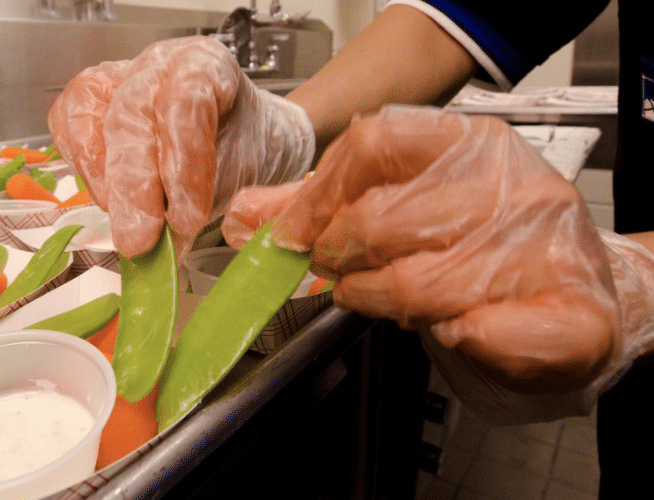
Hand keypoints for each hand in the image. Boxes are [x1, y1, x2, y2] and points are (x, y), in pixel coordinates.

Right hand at [48, 35, 314, 257]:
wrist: (237, 137)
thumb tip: (167, 248)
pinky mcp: (88, 99)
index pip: (185, 103)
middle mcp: (156, 64)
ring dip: (103, 181)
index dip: (182, 163)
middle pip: (130, 116)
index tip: (186, 220)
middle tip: (140, 241)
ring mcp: (117, 77)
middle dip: (134, 187)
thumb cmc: (241, 150)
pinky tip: (104, 200)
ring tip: (126, 229)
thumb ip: (206, 204)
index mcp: (205, 64)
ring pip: (90, 115)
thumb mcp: (240, 177)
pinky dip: (79, 165)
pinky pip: (67, 122)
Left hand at [224, 106, 619, 395]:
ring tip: (384, 299)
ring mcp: (547, 244)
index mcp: (467, 142)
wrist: (579, 290)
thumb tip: (249, 216)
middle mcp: (511, 184)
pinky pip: (489, 333)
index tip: (295, 235)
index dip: (318, 196)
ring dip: (380, 303)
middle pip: (383, 218)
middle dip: (340, 259)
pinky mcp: (574, 311)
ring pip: (419, 284)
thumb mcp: (402, 205)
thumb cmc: (481, 244)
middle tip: (339, 275)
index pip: (372, 146)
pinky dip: (458, 340)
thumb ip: (322, 208)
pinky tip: (454, 330)